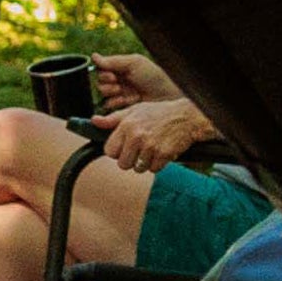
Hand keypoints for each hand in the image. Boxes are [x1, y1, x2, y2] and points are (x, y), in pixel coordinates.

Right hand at [93, 52, 181, 110]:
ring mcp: (120, 94)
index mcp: (121, 68)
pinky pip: (108, 105)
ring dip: (110, 93)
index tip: (113, 75)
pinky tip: (124, 100)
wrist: (165, 95)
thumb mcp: (134, 63)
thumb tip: (94, 56)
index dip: (104, 73)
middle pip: (100, 82)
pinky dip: (114, 103)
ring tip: (122, 92)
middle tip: (118, 84)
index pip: (102, 69)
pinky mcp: (122, 107)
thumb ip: (113, 61)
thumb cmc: (153, 76)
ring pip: (103, 93)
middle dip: (107, 83)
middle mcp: (119, 80)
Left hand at [94, 98, 214, 172]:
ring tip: (151, 149)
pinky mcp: (164, 154)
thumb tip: (94, 121)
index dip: (117, 152)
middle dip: (130, 160)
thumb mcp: (134, 111)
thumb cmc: (159, 113)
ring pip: (138, 169)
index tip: (124, 147)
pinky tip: (161, 152)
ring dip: (144, 163)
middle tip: (139, 150)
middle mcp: (137, 136)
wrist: (187, 116)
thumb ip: (113, 119)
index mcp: (127, 125)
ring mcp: (150, 146)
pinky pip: (153, 169)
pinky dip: (157, 164)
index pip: (109, 151)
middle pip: (122, 164)